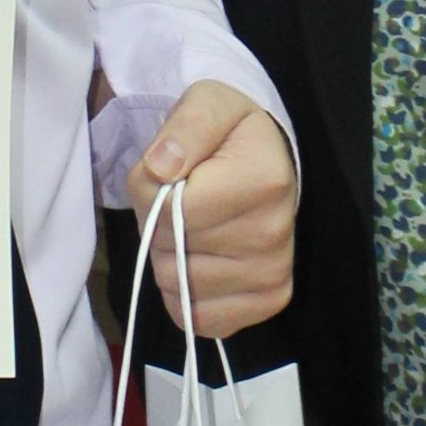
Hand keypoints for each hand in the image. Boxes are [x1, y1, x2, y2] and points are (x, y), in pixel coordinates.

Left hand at [136, 80, 294, 337]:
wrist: (266, 160)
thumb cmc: (230, 135)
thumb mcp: (207, 105)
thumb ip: (184, 127)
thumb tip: (161, 167)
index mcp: (263, 181)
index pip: (170, 210)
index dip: (150, 191)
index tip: (169, 173)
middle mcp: (275, 234)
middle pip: (172, 253)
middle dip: (161, 228)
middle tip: (183, 201)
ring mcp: (273, 274)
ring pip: (180, 287)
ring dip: (172, 260)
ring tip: (195, 228)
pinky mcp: (267, 302)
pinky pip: (201, 319)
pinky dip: (187, 296)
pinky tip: (203, 261)